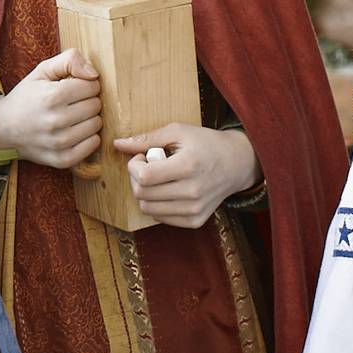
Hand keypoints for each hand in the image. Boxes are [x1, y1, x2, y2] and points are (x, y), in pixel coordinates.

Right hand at [0, 49, 101, 169]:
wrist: (2, 129)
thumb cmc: (26, 97)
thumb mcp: (42, 71)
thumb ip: (69, 60)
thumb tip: (94, 74)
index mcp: (52, 96)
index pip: (92, 85)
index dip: (85, 83)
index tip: (73, 87)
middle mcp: (56, 120)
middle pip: (96, 105)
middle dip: (87, 100)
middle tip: (72, 103)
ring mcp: (59, 143)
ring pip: (97, 125)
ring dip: (88, 119)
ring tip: (72, 117)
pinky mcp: (62, 159)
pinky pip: (93, 145)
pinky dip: (89, 138)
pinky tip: (75, 131)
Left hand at [115, 123, 261, 228]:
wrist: (236, 164)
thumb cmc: (205, 144)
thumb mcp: (178, 132)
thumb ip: (147, 138)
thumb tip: (117, 144)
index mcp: (188, 166)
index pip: (145, 176)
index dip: (134, 166)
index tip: (142, 157)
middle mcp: (193, 191)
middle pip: (142, 194)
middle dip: (137, 178)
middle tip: (148, 166)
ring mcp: (195, 209)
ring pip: (148, 209)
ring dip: (145, 192)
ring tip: (158, 178)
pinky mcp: (196, 221)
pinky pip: (160, 218)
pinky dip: (157, 204)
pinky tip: (167, 190)